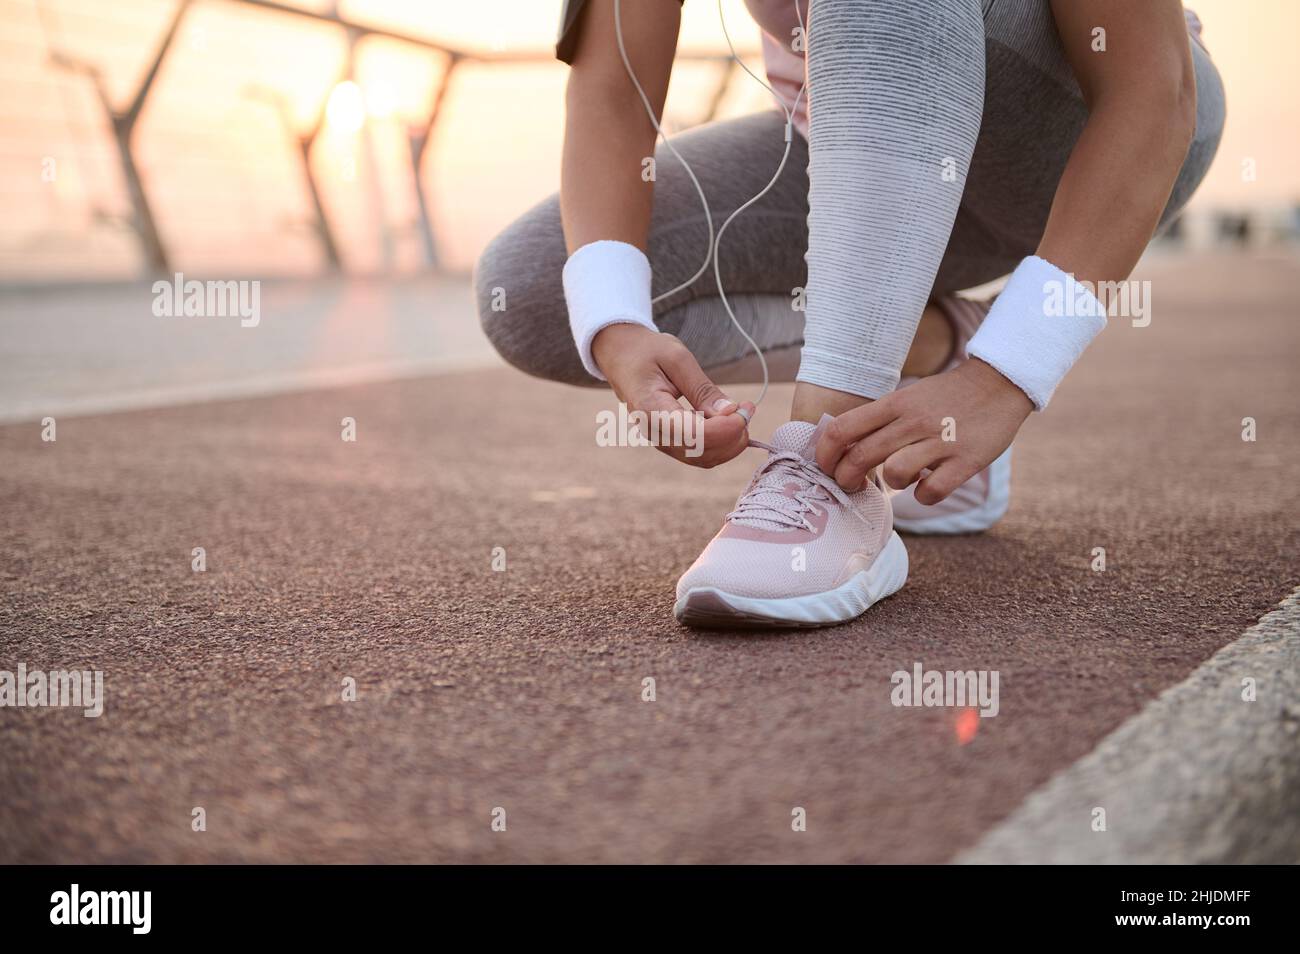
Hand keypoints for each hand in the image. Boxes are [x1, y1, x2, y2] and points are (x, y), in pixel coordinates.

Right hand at [591, 323, 754, 467]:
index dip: (727, 428)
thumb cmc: (647, 351)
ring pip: (704, 459)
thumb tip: (731, 413)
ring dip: (730, 442)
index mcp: (650, 409)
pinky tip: (729, 421)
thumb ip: (704, 389)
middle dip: (733, 436)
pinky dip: (721, 443)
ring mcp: (660, 440)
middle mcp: (653, 432)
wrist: (620, 355)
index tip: (745, 407)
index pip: (696, 436)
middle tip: (747, 408)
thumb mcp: (678, 359)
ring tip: (740, 413)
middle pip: (702, 453)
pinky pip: (700, 454)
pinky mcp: (669, 441)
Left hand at [815, 358, 1032, 502]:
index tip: (825, 467)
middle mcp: (913, 421)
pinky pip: (932, 492)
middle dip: (846, 478)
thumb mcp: (907, 398)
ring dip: (892, 484)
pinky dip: (925, 495)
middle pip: (860, 456)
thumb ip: (879, 421)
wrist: (999, 384)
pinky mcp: (965, 461)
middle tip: (850, 484)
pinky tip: (928, 486)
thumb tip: (843, 450)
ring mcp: (940, 441)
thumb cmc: (945, 397)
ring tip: (903, 478)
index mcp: (895, 404)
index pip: (842, 429)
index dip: (824, 454)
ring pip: (895, 474)